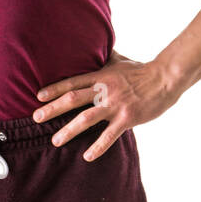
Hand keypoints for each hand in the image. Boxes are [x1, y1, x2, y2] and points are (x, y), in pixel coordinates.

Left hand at [33, 50, 179, 159]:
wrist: (165, 78)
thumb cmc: (141, 70)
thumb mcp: (119, 60)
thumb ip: (104, 57)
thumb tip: (94, 44)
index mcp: (100, 76)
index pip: (72, 82)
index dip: (54, 88)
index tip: (38, 96)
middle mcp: (104, 90)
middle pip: (73, 99)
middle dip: (53, 109)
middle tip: (35, 118)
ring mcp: (115, 105)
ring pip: (86, 118)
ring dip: (68, 130)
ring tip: (55, 140)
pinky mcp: (128, 118)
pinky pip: (109, 135)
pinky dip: (98, 146)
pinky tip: (87, 156)